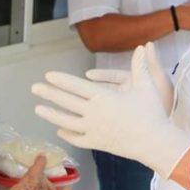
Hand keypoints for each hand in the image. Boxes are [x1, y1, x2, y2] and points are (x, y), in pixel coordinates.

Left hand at [32, 45, 189, 177]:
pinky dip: (66, 133)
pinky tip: (59, 129)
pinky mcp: (97, 143)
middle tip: (34, 88)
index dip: (61, 80)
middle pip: (66, 102)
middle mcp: (94, 113)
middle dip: (49, 94)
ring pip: (66, 121)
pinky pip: (77, 138)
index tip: (48, 75)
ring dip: (51, 114)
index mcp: (103, 97)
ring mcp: (93, 130)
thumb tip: (141, 46)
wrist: (155, 143)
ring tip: (37, 109)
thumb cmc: (152, 113)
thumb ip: (140, 65)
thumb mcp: (146, 86)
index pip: (76, 86)